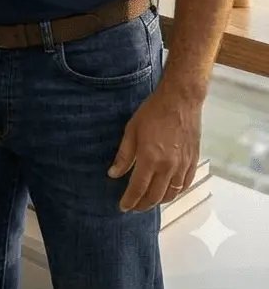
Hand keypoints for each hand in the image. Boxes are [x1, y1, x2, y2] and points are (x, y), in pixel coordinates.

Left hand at [108, 84, 202, 211]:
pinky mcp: (193, 162)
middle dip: (143, 204)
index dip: (130, 201)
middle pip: (155, 196)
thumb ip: (124, 155)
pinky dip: (175, 193)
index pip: (138, 189)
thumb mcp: (131, 130)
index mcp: (150, 159)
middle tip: (134, 206)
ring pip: (171, 194)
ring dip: (159, 201)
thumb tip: (113, 174)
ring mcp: (183, 166)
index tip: (123, 207)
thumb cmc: (153, 112)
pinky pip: (185, 186)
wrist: (180, 100)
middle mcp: (168, 167)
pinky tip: (168, 191)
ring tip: (148, 200)